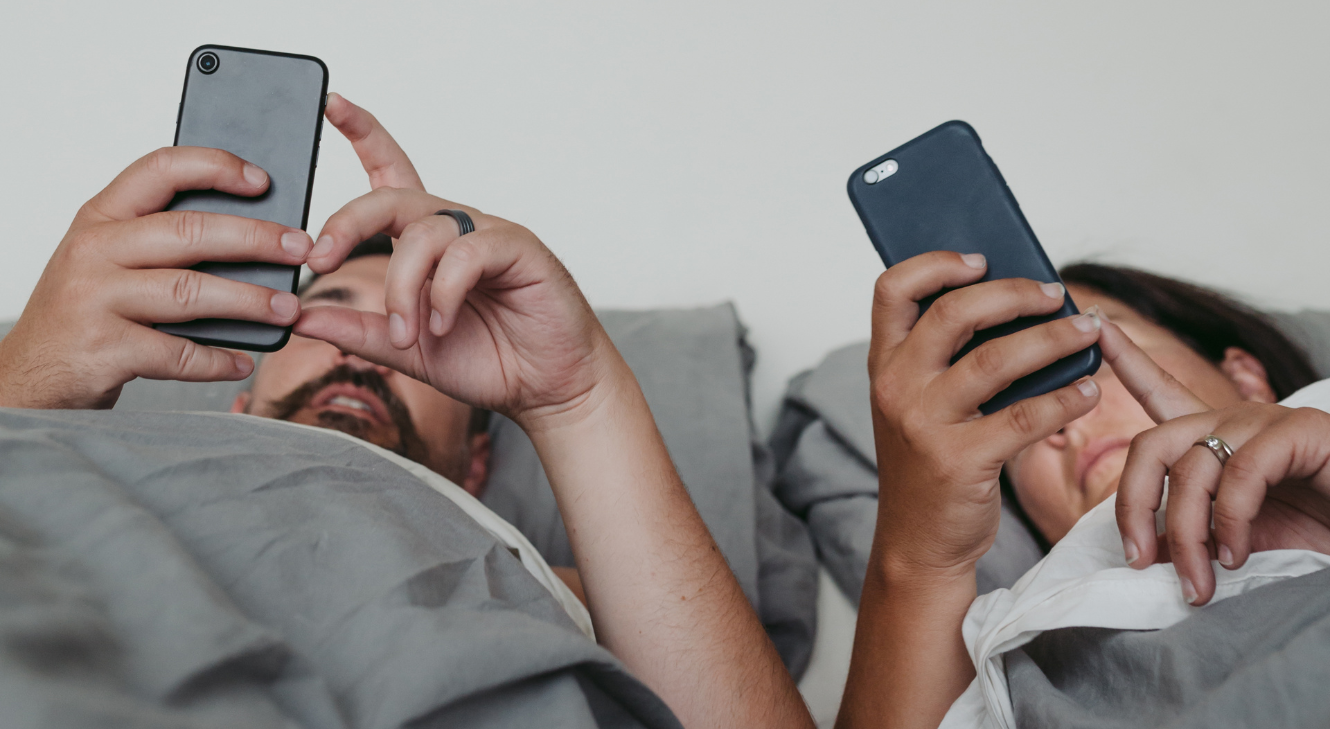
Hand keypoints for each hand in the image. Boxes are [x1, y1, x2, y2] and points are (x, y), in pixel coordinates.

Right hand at [0, 148, 311, 409]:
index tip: (262, 180)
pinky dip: (216, 359)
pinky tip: (242, 361)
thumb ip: (159, 242)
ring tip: (289, 308)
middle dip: (256, 239)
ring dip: (250, 301)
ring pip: (190, 292)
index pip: (159, 169)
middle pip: (189, 232)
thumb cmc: (83, 316)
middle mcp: (93, 250)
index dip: (215, 167)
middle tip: (301, 248)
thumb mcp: (107, 262)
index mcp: (99, 218)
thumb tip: (251, 236)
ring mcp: (94, 299)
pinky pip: (177, 352)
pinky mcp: (103, 349)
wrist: (28, 378)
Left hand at [296, 99, 618, 427]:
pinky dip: (444, 293)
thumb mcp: (405, 351)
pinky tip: (444, 324)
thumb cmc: (488, 361)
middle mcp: (454, 230)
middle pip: (390, 199)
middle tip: (320, 259)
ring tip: (406, 333)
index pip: (391, 175)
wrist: (546, 388)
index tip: (332, 105)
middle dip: (347, 223)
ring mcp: (488, 235)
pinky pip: (466, 254)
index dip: (364, 135)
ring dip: (402, 287)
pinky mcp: (518, 249)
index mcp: (427, 245)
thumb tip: (299, 317)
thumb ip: (357, 331)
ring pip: (423, 234)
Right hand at [868, 251, 1103, 575]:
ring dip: (1053, 338)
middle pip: (954, 312)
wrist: (916, 542)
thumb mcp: (917, 405)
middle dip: (1014, 292)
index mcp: (884, 366)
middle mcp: (897, 388)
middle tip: (1055, 293)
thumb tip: (1018, 307)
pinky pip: (1026, 415)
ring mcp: (925, 423)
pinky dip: (1067, 398)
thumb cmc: (928, 465)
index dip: (936, 263)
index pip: (892, 290)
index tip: (981, 259)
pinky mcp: (961, 460)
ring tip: (1088, 329)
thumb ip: (945, 360)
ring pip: (998, 359)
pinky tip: (1089, 389)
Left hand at [1108, 324, 1329, 603]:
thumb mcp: (1236, 539)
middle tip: (1137, 559)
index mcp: (1218, 439)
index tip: (1097, 327)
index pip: (1160, 391)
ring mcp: (1269, 422)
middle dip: (1132, 505)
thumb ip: (1190, 536)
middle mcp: (1236, 421)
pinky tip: (1237, 555)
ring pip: (1192, 467)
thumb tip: (1141, 552)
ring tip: (1198, 582)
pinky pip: (1242, 472)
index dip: (1127, 360)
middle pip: (1152, 444)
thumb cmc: (1315, 536)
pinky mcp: (1304, 432)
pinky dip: (1231, 520)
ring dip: (1184, 534)